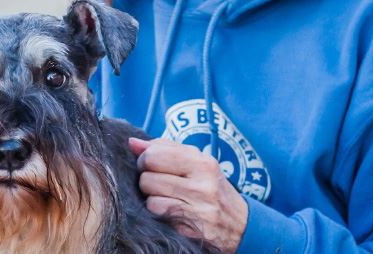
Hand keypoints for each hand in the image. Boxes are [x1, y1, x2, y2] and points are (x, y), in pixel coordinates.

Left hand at [128, 137, 248, 252]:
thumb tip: (132, 143)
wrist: (240, 224)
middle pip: (147, 177)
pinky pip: (157, 215)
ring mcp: (197, 209)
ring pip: (150, 198)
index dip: (145, 160)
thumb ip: (165, 149)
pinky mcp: (190, 229)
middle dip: (146, 180)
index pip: (154, 154)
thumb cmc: (212, 188)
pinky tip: (169, 212)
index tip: (151, 165)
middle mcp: (202, 185)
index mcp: (203, 163)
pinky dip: (158, 213)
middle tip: (158, 183)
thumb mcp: (197, 163)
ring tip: (165, 198)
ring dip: (151, 199)